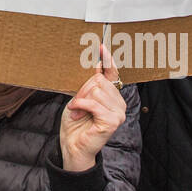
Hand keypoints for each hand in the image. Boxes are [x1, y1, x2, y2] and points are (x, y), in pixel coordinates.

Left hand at [59, 43, 126, 172]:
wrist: (72, 144)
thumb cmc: (76, 122)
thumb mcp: (81, 97)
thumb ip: (91, 83)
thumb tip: (97, 64)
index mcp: (112, 96)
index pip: (112, 73)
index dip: (107, 59)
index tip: (101, 45)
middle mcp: (119, 103)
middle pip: (99, 81)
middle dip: (82, 90)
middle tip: (76, 103)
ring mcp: (118, 112)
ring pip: (96, 90)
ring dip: (80, 100)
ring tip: (77, 111)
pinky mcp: (113, 121)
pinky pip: (94, 103)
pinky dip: (81, 105)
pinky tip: (76, 112)